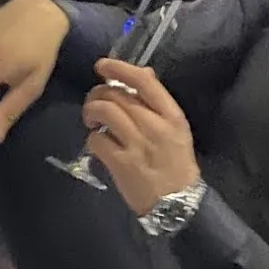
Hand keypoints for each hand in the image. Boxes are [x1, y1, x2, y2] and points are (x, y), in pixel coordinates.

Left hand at [83, 59, 200, 215]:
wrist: (178, 202)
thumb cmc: (177, 164)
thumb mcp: (176, 128)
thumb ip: (158, 102)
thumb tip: (143, 73)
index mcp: (171, 115)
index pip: (142, 81)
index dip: (118, 68)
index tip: (102, 66)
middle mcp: (153, 125)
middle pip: (116, 95)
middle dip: (98, 93)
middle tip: (94, 103)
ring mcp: (136, 144)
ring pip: (103, 112)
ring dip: (90, 111)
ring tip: (92, 120)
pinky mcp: (121, 163)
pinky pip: (96, 140)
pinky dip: (92, 138)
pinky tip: (98, 143)